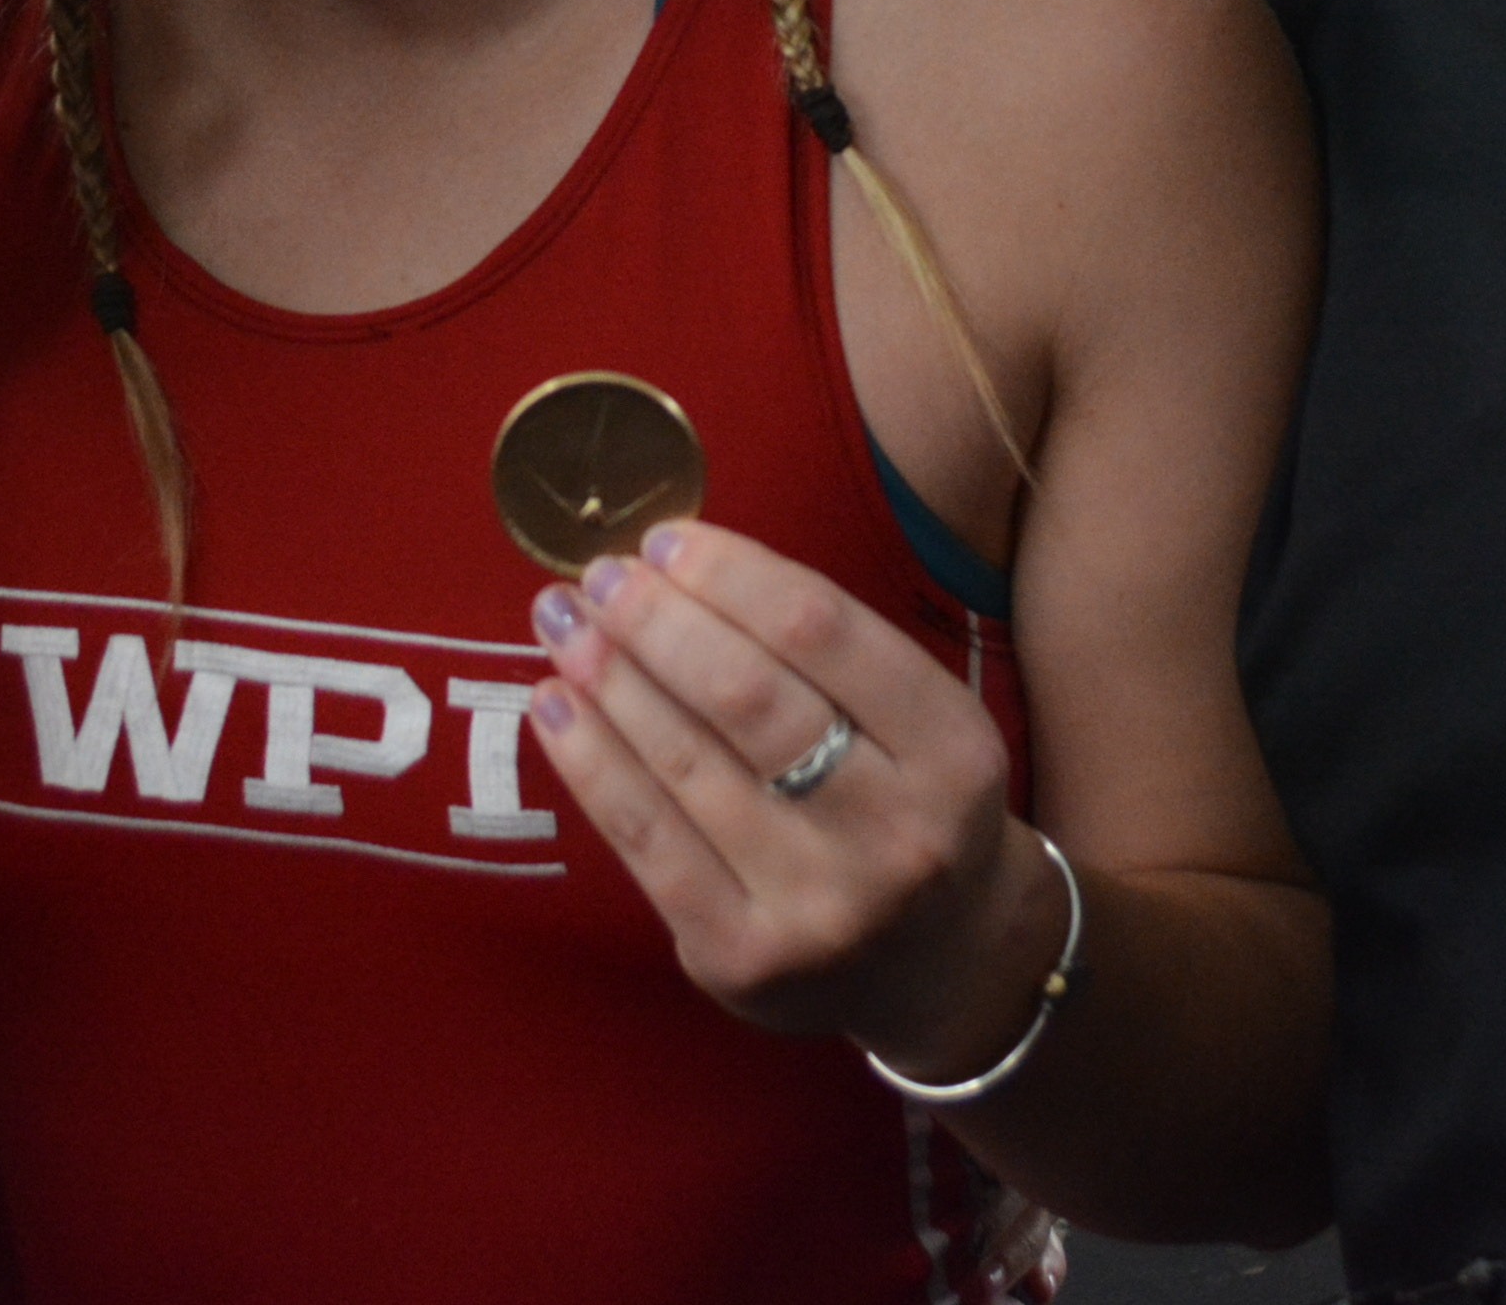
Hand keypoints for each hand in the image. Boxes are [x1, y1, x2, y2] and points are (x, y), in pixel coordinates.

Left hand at [528, 520, 1065, 1074]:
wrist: (944, 965)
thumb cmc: (909, 805)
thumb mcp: (917, 721)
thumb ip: (823, 653)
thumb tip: (672, 567)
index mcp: (952, 752)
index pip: (821, 631)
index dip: (728, 574)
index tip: (665, 540)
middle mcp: (895, 834)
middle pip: (746, 697)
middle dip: (656, 620)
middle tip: (601, 575)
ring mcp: (816, 908)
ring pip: (686, 763)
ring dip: (608, 677)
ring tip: (562, 622)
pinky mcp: (740, 960)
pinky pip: (646, 840)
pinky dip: (588, 761)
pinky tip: (553, 706)